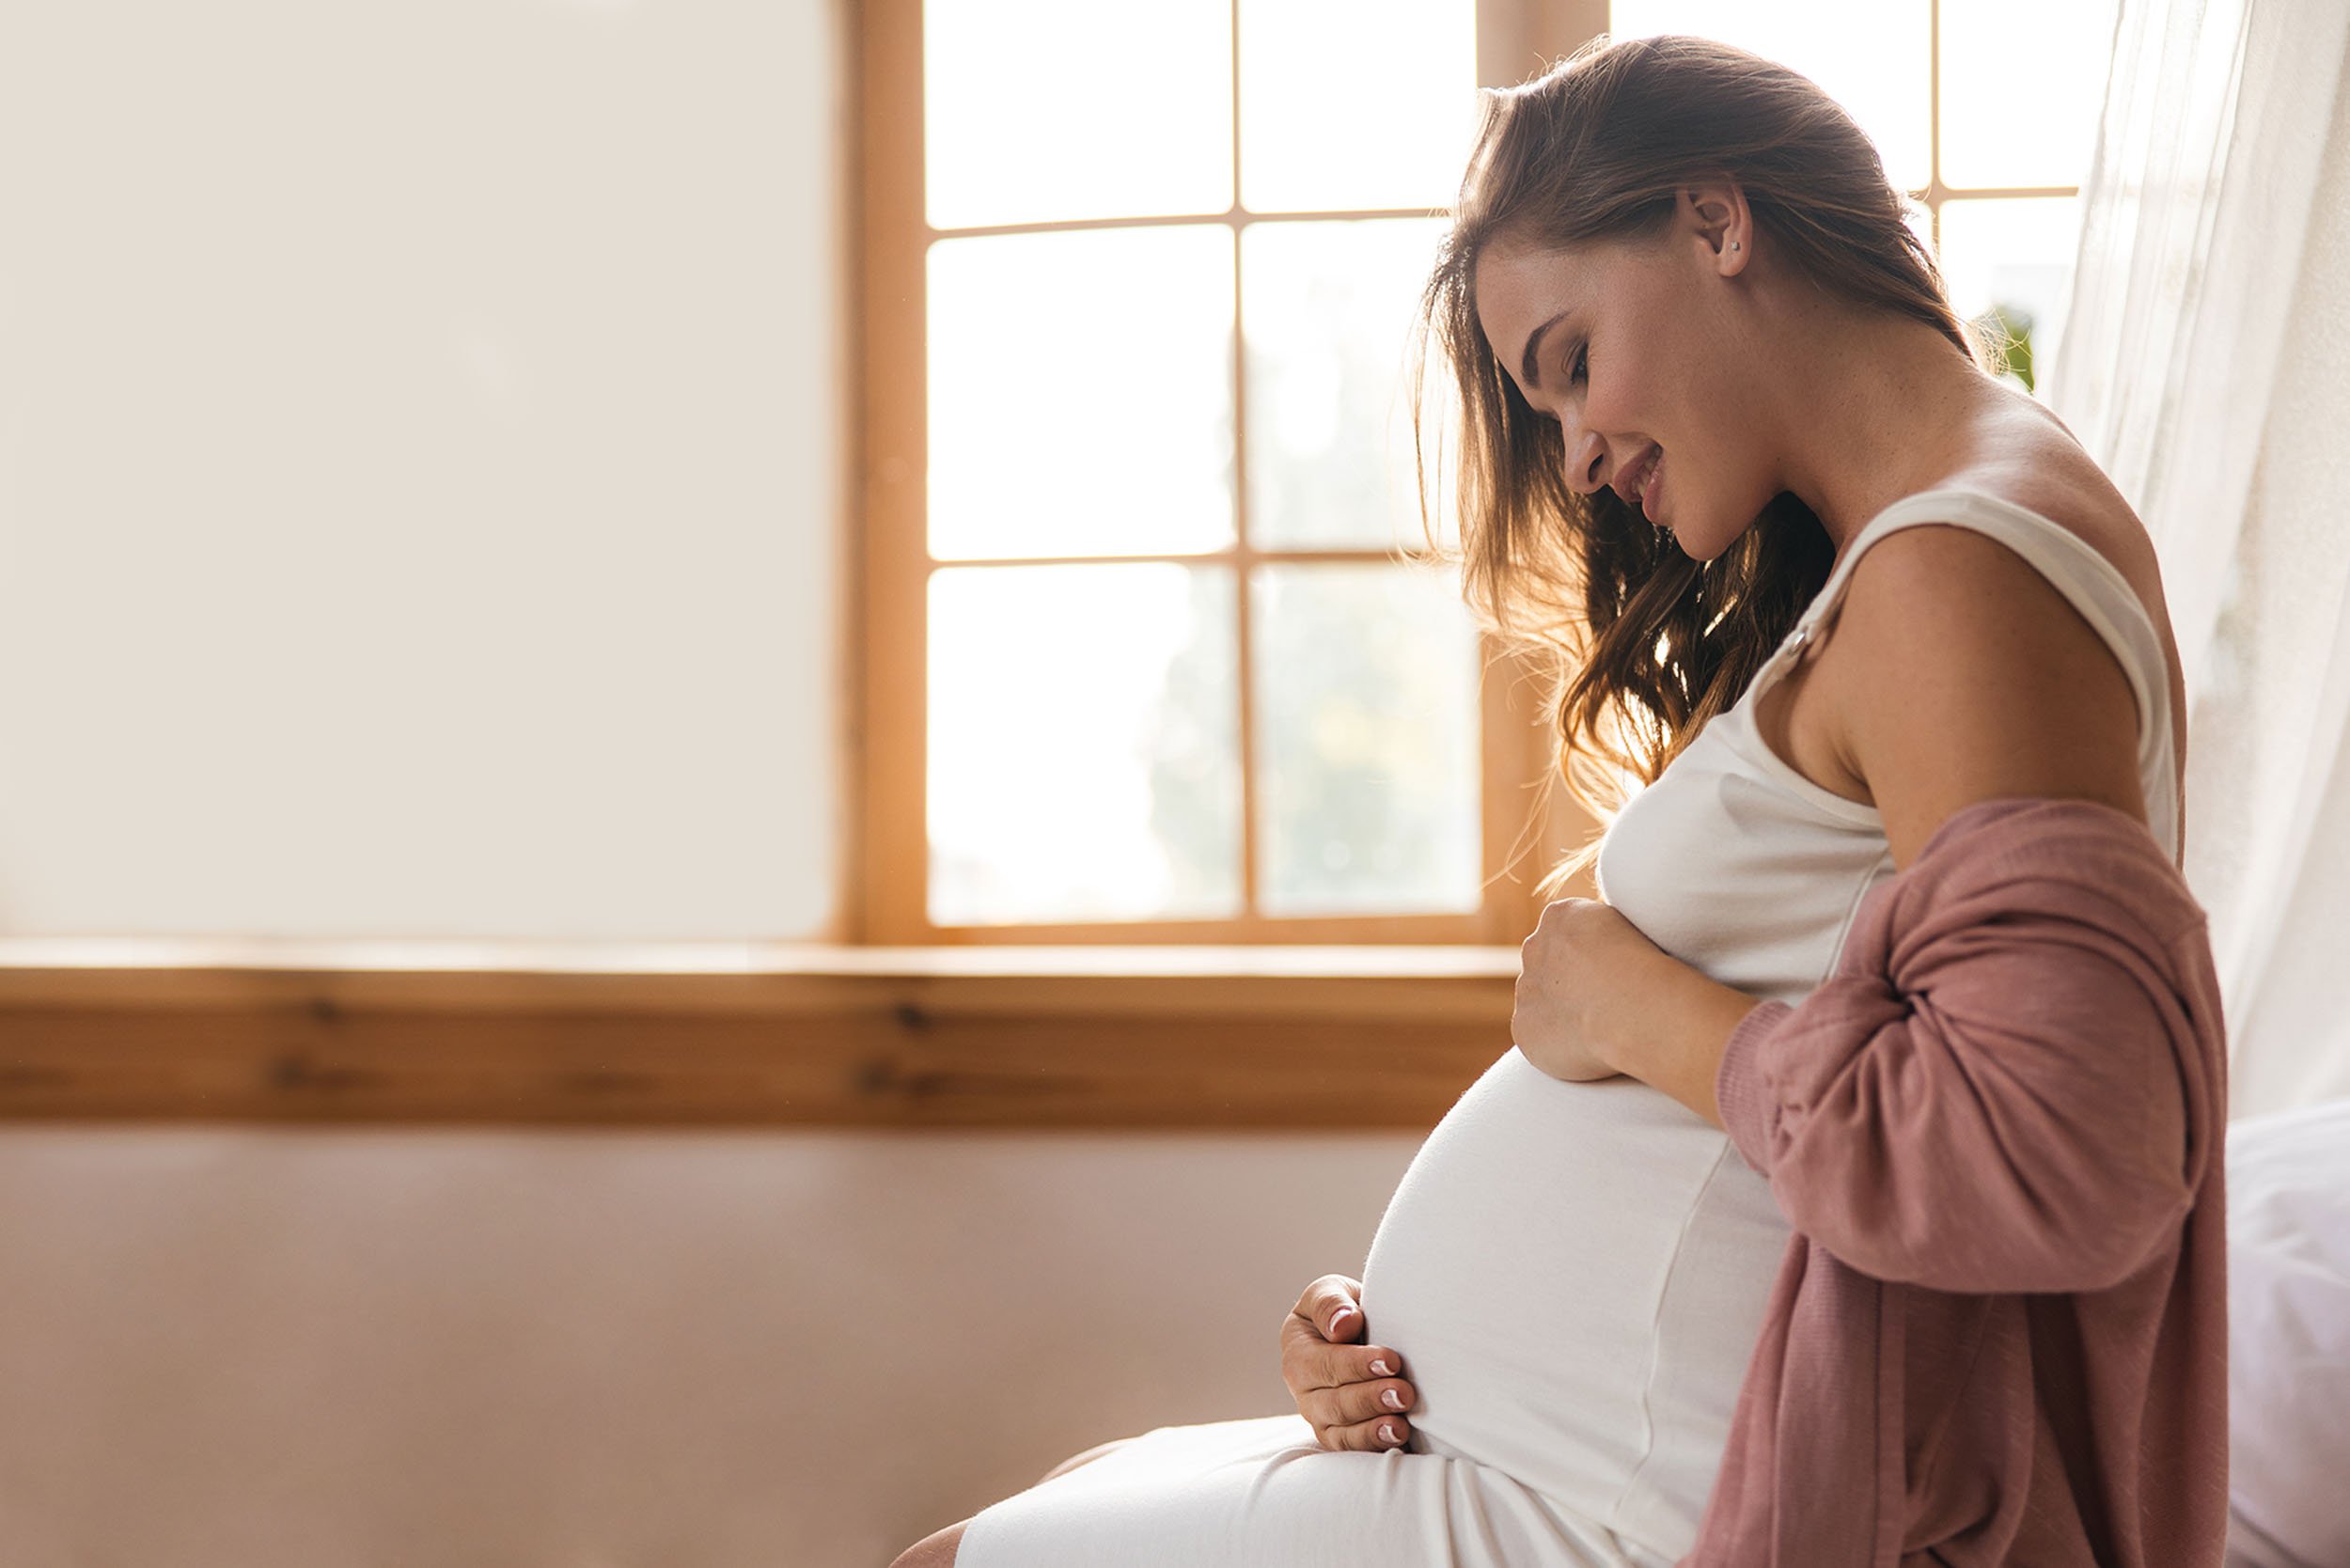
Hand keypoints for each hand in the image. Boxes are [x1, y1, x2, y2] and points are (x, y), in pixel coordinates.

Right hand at [1280, 1275, 1416, 1451]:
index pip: (1324, 1362)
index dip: (1357, 1364)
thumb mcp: (1334, 1292)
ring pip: (1340, 1430)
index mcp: (1297, 1348)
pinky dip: (1373, 1445)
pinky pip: (1350, 1448)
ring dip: (1372, 1428)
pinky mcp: (1337, 1435)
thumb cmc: (1346, 1309)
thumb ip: (1331, 1303)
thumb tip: (1342, 1324)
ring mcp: (1319, 1415)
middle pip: (1332, 1402)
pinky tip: (1396, 1438)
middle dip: (1370, 1399)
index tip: (1391, 1360)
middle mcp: (1302, 1387)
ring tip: (1401, 1424)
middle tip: (1404, 1393)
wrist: (1363, 1332)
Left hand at [1514, 897, 1666, 1081]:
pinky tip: (1587, 1047)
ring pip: (1541, 1002)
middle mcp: (1534, 947)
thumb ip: (1608, 935)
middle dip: (1571, 984)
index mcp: (1561, 916)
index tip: (1615, 974)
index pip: (1569, 935)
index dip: (1593, 957)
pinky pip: (1538, 1036)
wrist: (1635, 1007)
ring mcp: (1526, 989)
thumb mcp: (1632, 928)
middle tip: (1606, 1003)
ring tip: (1602, 1027)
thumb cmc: (1650, 968)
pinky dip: (1558, 1044)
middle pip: (1549, 966)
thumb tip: (1612, 949)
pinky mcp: (1523, 1028)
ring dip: (1563, 1014)